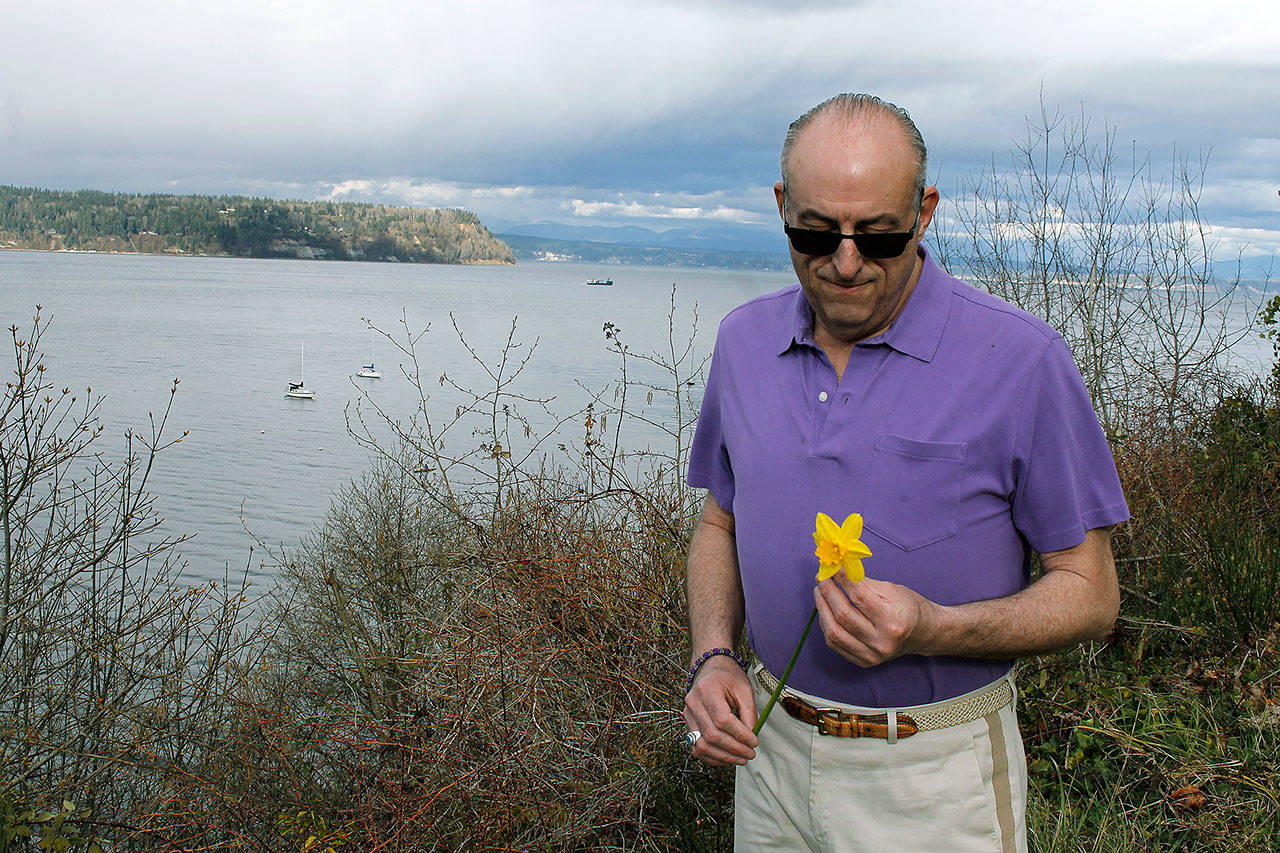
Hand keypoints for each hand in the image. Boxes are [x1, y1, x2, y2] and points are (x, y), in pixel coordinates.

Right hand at [682, 655, 757, 765]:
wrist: (710, 669)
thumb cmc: (728, 677)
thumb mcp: (744, 689)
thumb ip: (749, 713)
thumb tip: (752, 737)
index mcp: (708, 689)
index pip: (722, 719)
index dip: (740, 734)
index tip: (754, 741)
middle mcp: (694, 702)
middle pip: (712, 735)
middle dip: (734, 749)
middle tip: (750, 753)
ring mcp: (688, 714)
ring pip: (702, 745)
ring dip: (723, 757)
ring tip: (741, 758)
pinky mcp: (688, 724)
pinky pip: (697, 747)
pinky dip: (713, 757)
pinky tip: (727, 758)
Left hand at [814, 575, 938, 666]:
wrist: (923, 634)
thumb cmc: (908, 607)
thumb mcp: (892, 589)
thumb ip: (863, 582)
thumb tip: (838, 570)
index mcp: (893, 620)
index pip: (859, 597)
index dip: (841, 580)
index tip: (832, 567)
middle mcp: (882, 641)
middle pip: (843, 615)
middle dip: (827, 592)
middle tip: (821, 577)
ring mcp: (872, 655)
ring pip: (834, 632)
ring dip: (822, 608)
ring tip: (820, 592)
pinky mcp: (864, 662)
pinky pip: (835, 644)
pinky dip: (826, 625)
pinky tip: (826, 611)